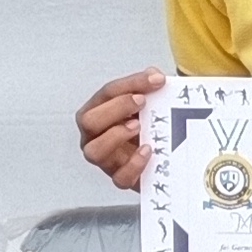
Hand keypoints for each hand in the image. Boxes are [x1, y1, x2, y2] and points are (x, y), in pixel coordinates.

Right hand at [76, 66, 164, 193]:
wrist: (162, 155)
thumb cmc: (146, 124)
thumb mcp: (149, 102)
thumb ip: (148, 86)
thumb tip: (153, 74)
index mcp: (98, 111)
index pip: (106, 93)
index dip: (130, 84)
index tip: (154, 80)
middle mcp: (95, 135)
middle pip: (89, 121)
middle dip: (115, 108)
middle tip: (142, 102)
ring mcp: (106, 159)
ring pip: (94, 152)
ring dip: (115, 136)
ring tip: (138, 126)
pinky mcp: (121, 178)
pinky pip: (119, 178)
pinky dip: (133, 165)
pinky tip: (148, 151)